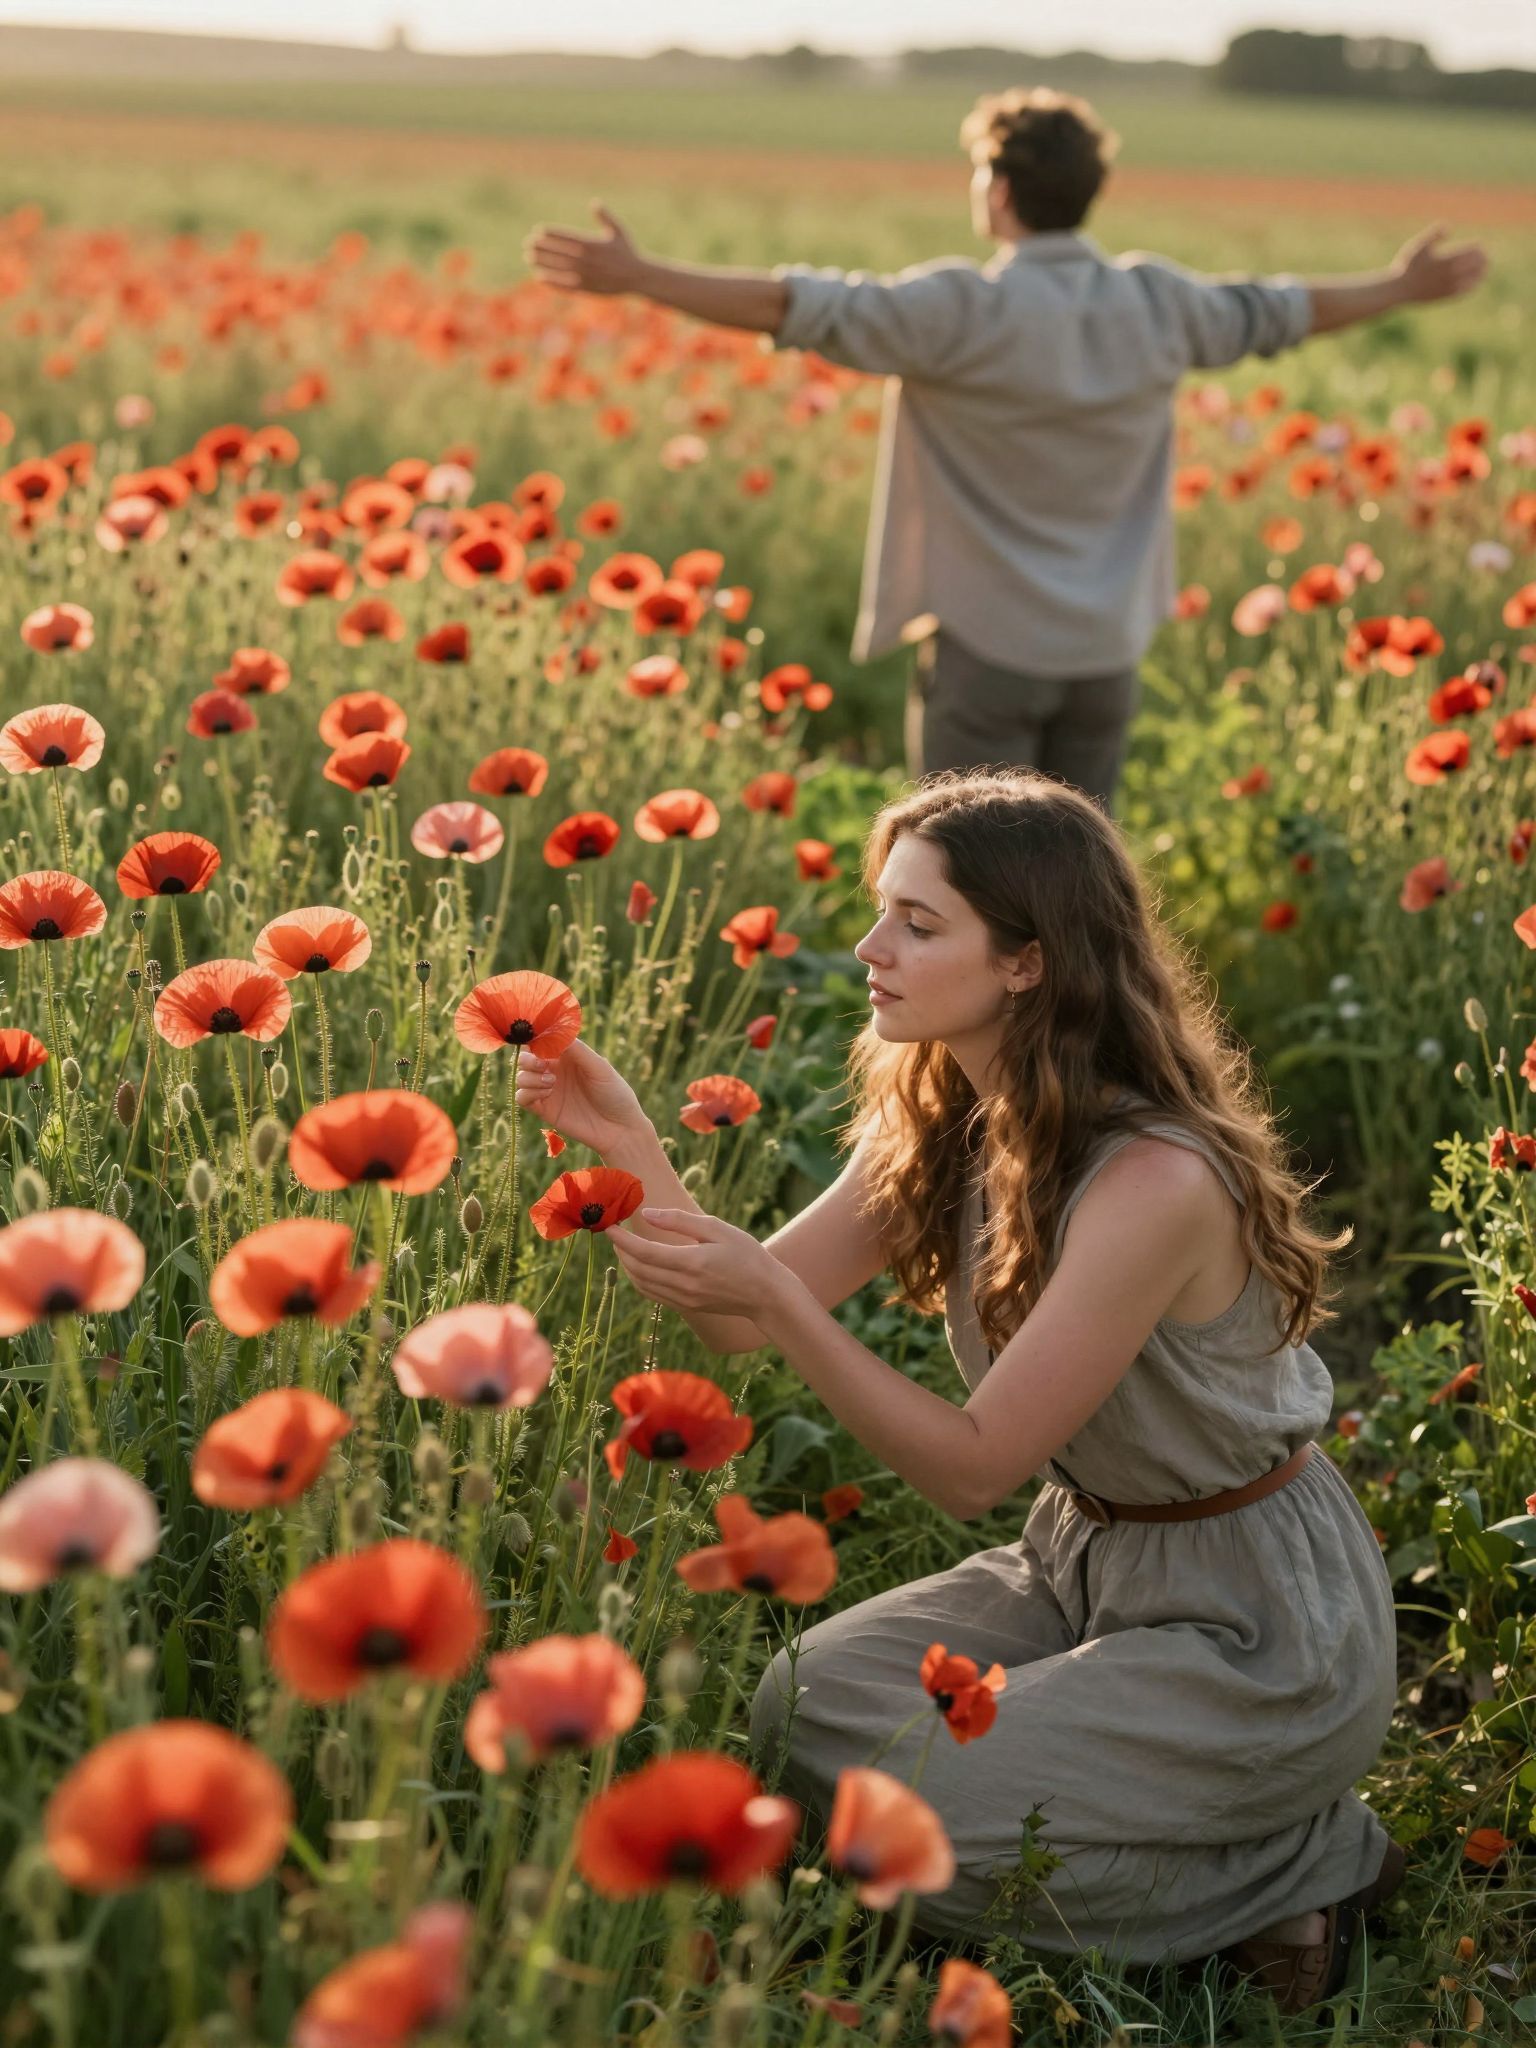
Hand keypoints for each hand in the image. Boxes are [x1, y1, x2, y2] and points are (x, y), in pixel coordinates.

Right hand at [513, 1038, 647, 1152]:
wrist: (619, 1128)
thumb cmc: (615, 1093)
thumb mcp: (599, 1067)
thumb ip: (576, 1049)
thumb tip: (553, 1031)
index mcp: (568, 1055)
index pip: (541, 1041)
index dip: (535, 1039)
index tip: (538, 1042)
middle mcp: (554, 1070)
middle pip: (525, 1058)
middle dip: (528, 1059)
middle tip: (543, 1065)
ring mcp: (547, 1090)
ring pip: (521, 1077)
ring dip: (530, 1077)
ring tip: (552, 1082)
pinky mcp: (543, 1109)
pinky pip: (521, 1097)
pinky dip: (528, 1093)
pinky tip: (546, 1094)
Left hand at [522, 203, 647, 296]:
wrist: (638, 277)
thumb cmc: (627, 252)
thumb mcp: (618, 231)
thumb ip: (605, 216)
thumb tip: (594, 202)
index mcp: (592, 244)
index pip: (566, 237)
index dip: (551, 233)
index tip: (538, 230)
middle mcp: (587, 260)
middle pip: (558, 252)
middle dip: (541, 247)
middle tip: (527, 243)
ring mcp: (586, 275)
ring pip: (558, 268)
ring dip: (542, 263)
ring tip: (528, 258)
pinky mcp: (586, 288)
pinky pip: (564, 285)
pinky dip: (551, 282)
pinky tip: (539, 277)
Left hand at [608, 1208, 779, 1321]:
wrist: (766, 1294)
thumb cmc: (747, 1255)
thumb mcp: (718, 1229)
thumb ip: (680, 1220)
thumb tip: (646, 1214)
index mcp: (691, 1263)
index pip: (643, 1252)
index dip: (621, 1239)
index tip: (609, 1225)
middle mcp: (683, 1285)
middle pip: (637, 1269)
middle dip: (620, 1251)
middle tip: (614, 1232)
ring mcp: (684, 1300)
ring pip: (642, 1285)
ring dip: (627, 1266)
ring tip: (623, 1247)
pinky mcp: (686, 1308)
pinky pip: (653, 1295)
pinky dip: (640, 1279)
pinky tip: (641, 1265)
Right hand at [1390, 222, 1486, 305]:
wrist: (1398, 290)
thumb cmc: (1407, 265)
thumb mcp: (1418, 245)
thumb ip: (1434, 234)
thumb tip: (1448, 227)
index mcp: (1446, 258)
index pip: (1470, 250)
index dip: (1477, 247)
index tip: (1480, 245)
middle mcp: (1450, 272)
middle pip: (1474, 264)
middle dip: (1482, 259)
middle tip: (1486, 256)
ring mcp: (1448, 286)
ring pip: (1472, 279)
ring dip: (1480, 273)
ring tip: (1485, 269)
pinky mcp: (1445, 296)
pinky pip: (1464, 292)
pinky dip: (1472, 286)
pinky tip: (1475, 284)